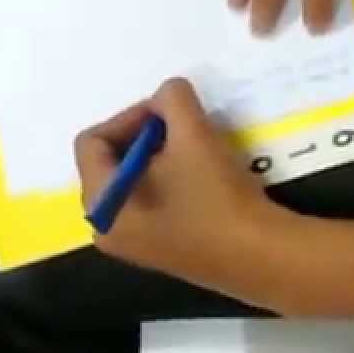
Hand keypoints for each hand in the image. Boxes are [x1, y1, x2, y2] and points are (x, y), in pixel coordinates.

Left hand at [74, 78, 302, 305]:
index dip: (131, 116)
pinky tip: (205, 176)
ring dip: (161, 156)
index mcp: (101, 203)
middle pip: (112, 162)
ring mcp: (135, 245)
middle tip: (183, 126)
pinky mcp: (164, 251)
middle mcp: (108, 228)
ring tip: (197, 147)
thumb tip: (168, 96)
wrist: (260, 256)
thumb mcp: (194, 136)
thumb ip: (173, 100)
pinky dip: (171, 180)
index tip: (170, 112)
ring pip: (135, 182)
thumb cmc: (216, 197)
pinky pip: (153, 203)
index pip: (93, 141)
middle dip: (146, 136)